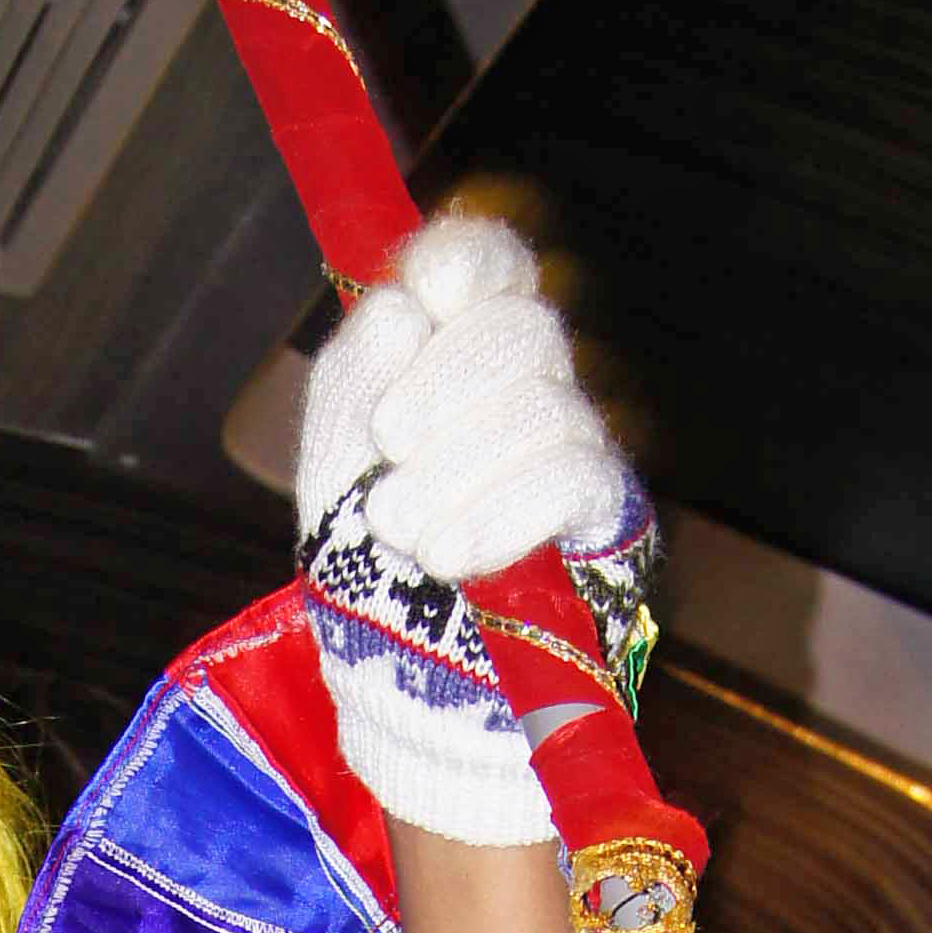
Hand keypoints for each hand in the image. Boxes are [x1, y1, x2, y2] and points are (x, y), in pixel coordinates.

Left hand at [295, 214, 629, 583]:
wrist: (395, 670)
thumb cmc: (362, 556)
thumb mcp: (330, 460)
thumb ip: (352, 378)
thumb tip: (401, 309)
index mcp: (457, 349)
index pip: (493, 264)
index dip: (470, 262)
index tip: (428, 296)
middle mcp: (526, 381)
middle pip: (521, 329)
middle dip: (442, 389)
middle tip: (387, 450)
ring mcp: (570, 444)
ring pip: (542, 408)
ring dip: (456, 471)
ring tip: (400, 530)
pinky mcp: (600, 512)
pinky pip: (572, 479)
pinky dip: (502, 513)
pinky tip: (449, 553)